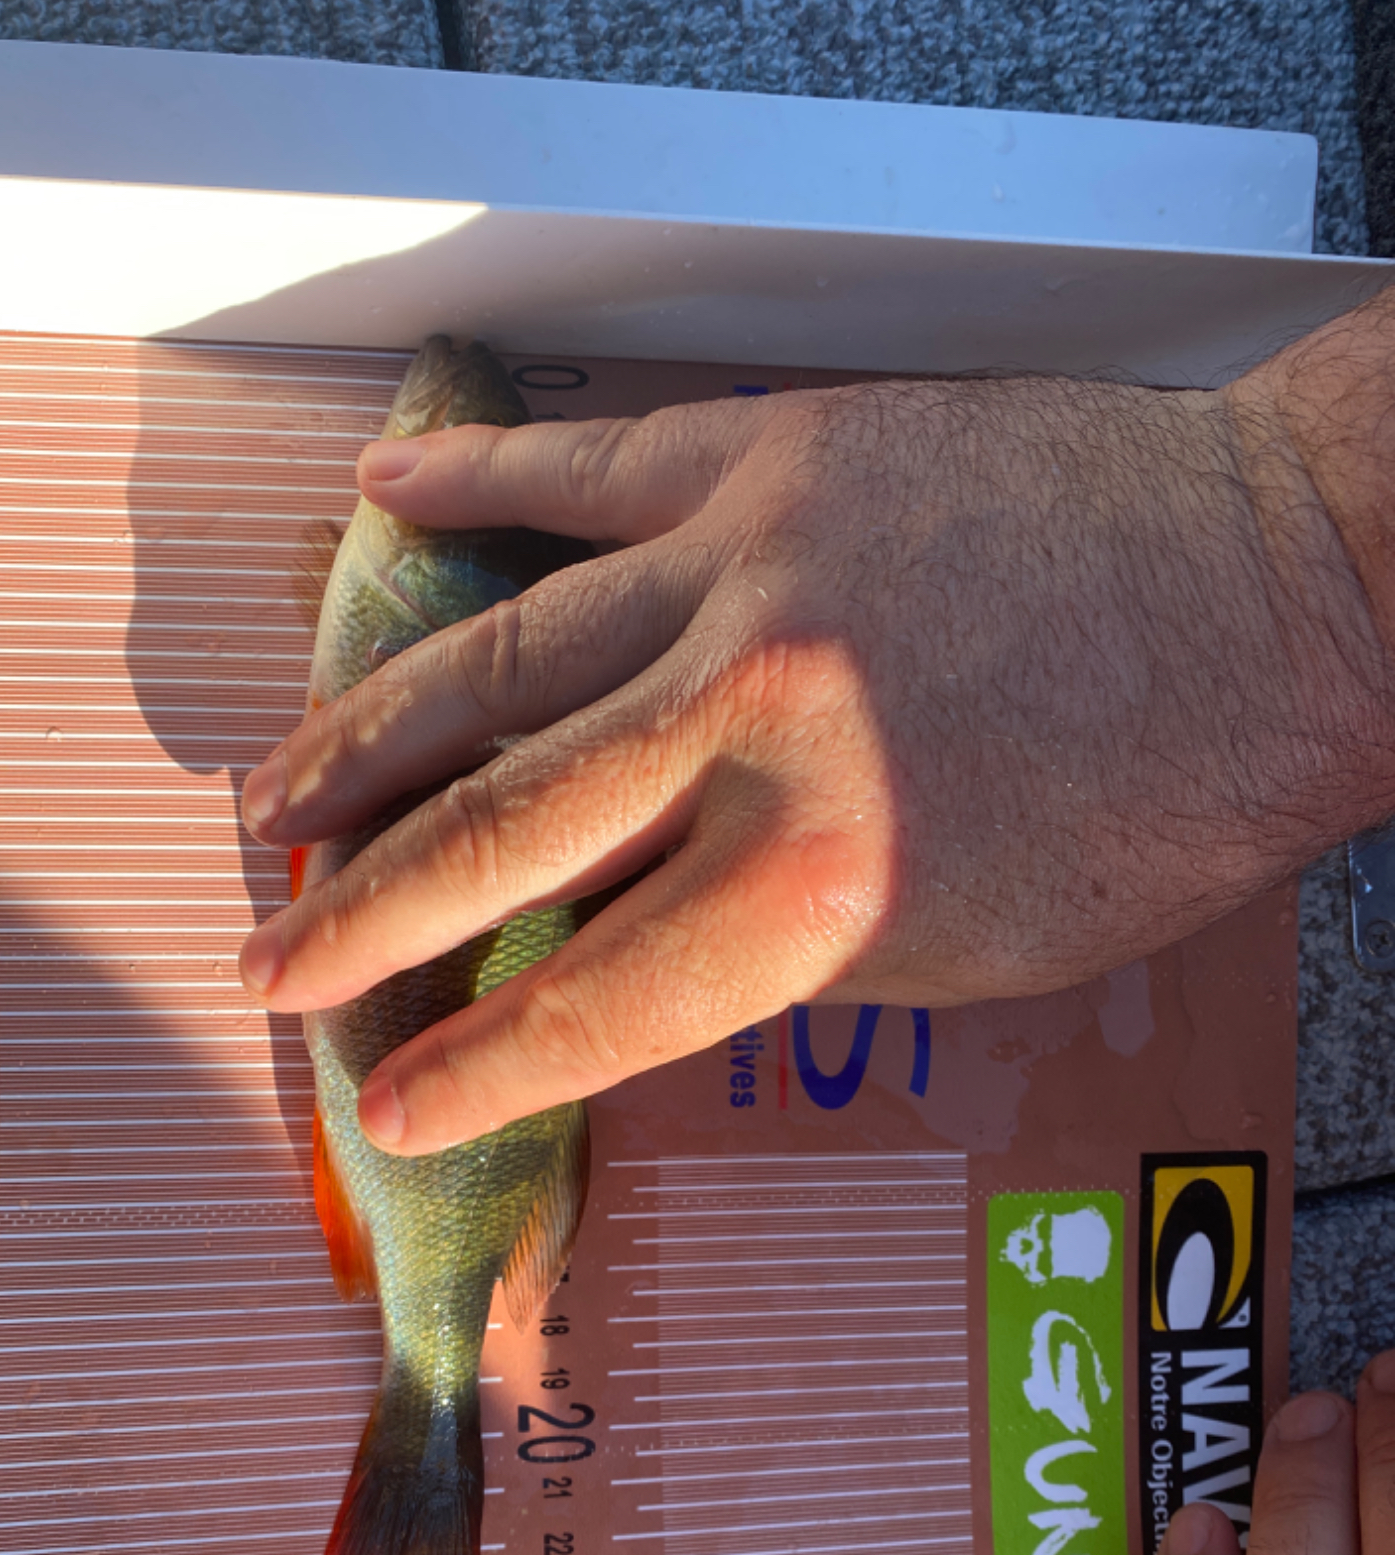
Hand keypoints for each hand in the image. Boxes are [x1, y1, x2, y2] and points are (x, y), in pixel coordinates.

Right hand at [237, 315, 1393, 1155]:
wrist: (1285, 587)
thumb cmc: (1163, 795)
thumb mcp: (975, 949)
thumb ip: (788, 955)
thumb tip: (638, 951)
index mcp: (820, 884)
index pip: (588, 1004)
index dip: (468, 1067)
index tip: (379, 1099)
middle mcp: (753, 727)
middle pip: (500, 838)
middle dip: (365, 914)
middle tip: (269, 954)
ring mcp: (747, 572)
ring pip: (500, 658)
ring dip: (371, 732)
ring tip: (279, 790)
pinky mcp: (774, 456)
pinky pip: (586, 469)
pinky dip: (476, 478)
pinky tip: (380, 493)